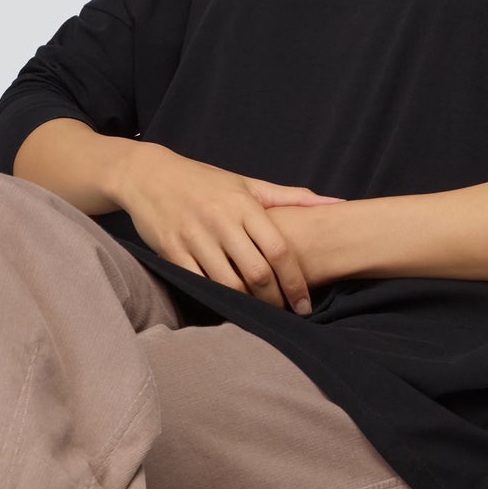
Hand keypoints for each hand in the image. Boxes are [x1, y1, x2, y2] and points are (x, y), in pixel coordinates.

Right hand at [113, 143, 345, 315]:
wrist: (150, 175)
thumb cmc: (206, 181)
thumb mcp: (248, 184)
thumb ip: (292, 197)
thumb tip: (337, 203)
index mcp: (244, 205)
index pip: (279, 250)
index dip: (296, 282)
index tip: (305, 304)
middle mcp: (220, 221)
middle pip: (257, 273)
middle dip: (275, 300)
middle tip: (284, 314)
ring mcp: (194, 237)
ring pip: (228, 284)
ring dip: (248, 305)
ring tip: (260, 313)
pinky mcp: (171, 250)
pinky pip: (198, 284)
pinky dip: (216, 299)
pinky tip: (228, 307)